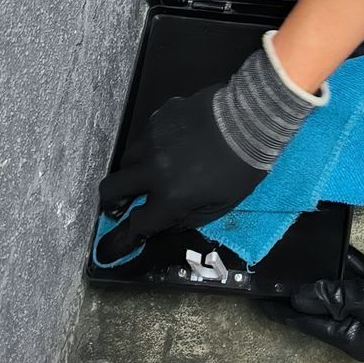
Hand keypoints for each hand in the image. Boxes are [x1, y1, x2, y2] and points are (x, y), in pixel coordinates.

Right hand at [97, 82, 265, 260]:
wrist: (252, 119)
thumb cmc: (242, 168)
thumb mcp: (221, 205)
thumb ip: (187, 219)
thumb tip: (163, 225)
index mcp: (171, 196)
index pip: (137, 223)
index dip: (123, 238)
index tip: (113, 245)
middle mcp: (153, 168)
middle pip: (112, 189)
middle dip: (112, 202)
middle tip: (120, 206)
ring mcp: (152, 139)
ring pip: (126, 160)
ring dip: (134, 172)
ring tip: (151, 172)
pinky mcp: (158, 117)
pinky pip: (144, 137)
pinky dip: (151, 147)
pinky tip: (171, 146)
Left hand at [280, 254, 363, 360]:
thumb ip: (331, 297)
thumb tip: (297, 299)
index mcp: (353, 340)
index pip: (308, 324)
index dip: (282, 312)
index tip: (258, 303)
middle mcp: (362, 330)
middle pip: (323, 309)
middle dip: (302, 293)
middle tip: (274, 276)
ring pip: (343, 293)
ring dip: (327, 276)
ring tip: (299, 260)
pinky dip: (352, 267)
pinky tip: (338, 248)